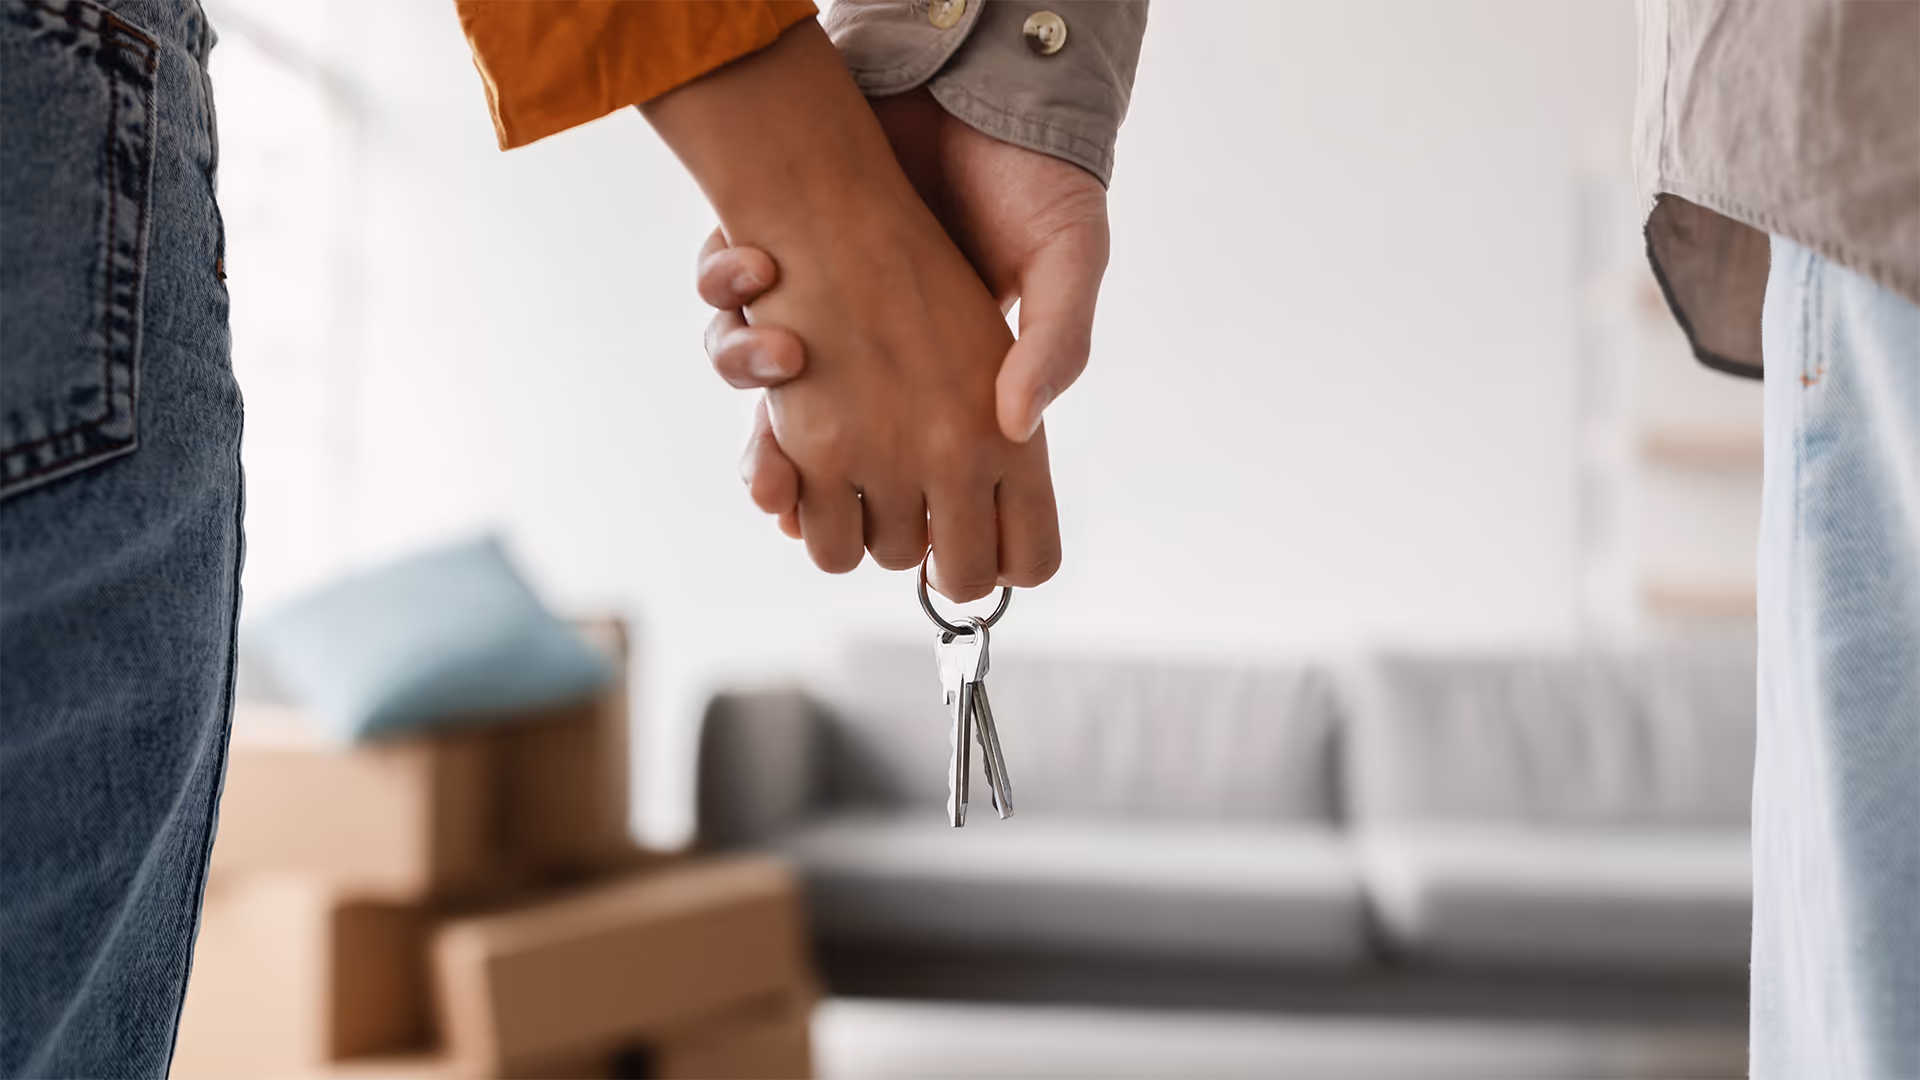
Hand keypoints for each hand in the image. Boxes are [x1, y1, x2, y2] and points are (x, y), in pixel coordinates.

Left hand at [701, 89, 1108, 536]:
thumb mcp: (1069, 261)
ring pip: (758, 403)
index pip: (915, 501)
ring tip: (782, 350)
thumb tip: (1015, 427)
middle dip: (790, 491)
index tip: (848, 536)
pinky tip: (756, 265)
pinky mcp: (781, 271)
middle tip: (784, 494)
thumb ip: (1055, 344)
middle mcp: (882, 383)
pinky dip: (726, 293)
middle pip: (815, 477)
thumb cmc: (1036, 182)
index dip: (879, 534)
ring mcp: (824, 330)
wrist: (972, 87)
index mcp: (959, 407)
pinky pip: (726, 308)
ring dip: (749, 388)